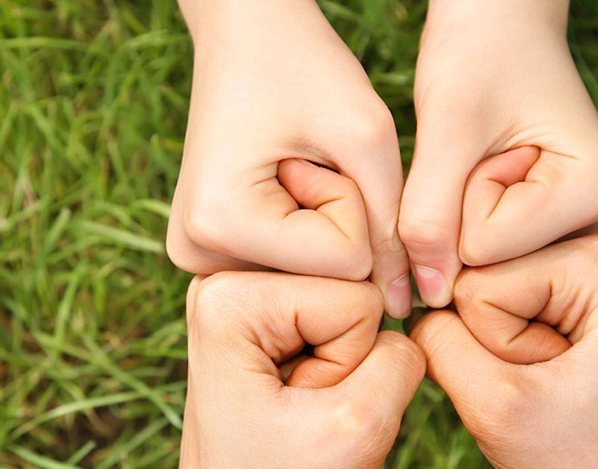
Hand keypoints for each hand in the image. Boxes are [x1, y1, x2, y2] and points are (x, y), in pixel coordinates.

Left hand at [167, 273, 425, 468]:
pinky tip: (294, 385)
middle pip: (350, 288)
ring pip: (347, 299)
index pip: (356, 299)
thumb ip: (402, 357)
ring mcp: (242, 288)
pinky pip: (334, 312)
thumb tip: (402, 304)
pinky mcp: (259, 305)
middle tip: (297, 401)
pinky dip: (329, 355)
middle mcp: (225, 275)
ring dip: (338, 356)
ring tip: (294, 395)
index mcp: (230, 296)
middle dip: (343, 354)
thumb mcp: (358, 428)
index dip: (349, 363)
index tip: (299, 402)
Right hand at [168, 0, 411, 317]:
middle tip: (304, 158)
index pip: (342, 264)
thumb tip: (402, 308)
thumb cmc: (304, 65)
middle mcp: (195, 255)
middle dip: (338, 222)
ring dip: (320, 225)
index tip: (320, 153)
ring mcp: (196, 258)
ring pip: (306, 276)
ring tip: (289, 166)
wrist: (244, 32)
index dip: (356, 204)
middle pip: (320, 278)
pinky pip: (285, 267)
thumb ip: (394, 226)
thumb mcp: (364, 137)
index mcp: (219, 224)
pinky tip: (278, 184)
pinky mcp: (207, 253)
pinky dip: (301, 230)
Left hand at [400, 0, 597, 306]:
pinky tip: (477, 173)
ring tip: (478, 156)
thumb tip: (428, 298)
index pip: (485, 247)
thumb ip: (429, 214)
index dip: (458, 195)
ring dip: (456, 212)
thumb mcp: (447, 129)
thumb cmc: (477, 56)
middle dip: (457, 210)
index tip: (482, 140)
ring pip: (478, 262)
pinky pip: (478, 253)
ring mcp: (572, 230)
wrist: (496, 23)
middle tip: (476, 148)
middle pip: (486, 263)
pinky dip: (459, 216)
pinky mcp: (543, 231)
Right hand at [410, 235, 597, 468]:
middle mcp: (585, 244)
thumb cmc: (576, 458)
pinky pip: (469, 304)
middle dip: (484, 339)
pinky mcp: (541, 286)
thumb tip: (405, 297)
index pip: (477, 285)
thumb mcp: (494, 406)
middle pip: (468, 277)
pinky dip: (480, 345)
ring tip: (536, 376)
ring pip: (462, 291)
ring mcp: (562, 262)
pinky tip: (525, 368)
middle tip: (539, 379)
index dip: (494, 345)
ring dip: (481, 345)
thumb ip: (437, 342)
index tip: (545, 377)